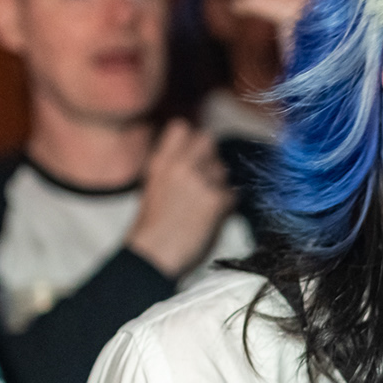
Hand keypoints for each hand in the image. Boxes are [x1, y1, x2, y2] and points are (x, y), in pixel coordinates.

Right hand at [126, 119, 234, 277]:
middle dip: (210, 157)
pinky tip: (213, 217)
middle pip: (208, 140)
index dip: (191, 138)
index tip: (191, 153)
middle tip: (204, 178)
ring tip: (204, 204)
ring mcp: (199, 180)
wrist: (152, 256)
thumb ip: (171, 168)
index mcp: (160, 161)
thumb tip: (191, 160)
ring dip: (219, 184)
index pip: (182, 127)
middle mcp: (180, 165)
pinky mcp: (215, 200)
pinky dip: (226, 206)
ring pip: (223, 169)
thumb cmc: (150, 228)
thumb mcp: (153, 187)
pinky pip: (232, 195)